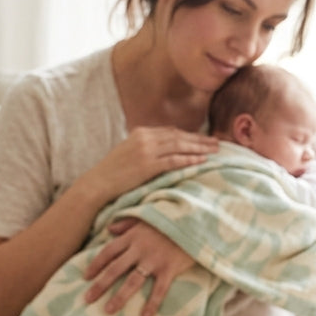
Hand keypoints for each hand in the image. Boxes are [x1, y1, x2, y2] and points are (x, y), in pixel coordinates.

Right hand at [79, 126, 218, 204]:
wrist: (97, 183)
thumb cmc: (112, 172)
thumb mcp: (128, 152)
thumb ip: (145, 147)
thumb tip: (162, 150)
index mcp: (140, 132)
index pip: (171, 132)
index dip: (189, 135)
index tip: (203, 139)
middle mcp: (145, 137)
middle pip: (179, 136)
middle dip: (200, 139)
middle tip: (217, 143)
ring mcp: (146, 150)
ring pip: (179, 146)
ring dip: (199, 148)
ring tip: (215, 151)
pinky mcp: (148, 165)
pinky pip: (174, 160)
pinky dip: (189, 160)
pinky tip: (201, 161)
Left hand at [82, 219, 195, 315]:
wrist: (195, 220)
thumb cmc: (170, 219)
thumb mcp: (146, 217)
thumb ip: (126, 223)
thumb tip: (109, 229)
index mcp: (132, 236)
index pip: (108, 251)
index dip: (96, 264)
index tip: (85, 277)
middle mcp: (140, 249)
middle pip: (115, 269)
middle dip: (100, 285)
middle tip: (88, 299)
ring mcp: (154, 260)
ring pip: (132, 281)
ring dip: (119, 297)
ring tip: (108, 310)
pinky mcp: (169, 268)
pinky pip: (159, 289)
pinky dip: (152, 303)